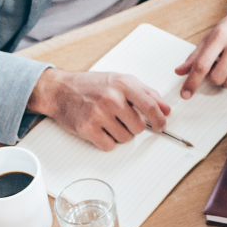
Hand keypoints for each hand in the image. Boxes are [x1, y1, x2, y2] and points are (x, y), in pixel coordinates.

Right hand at [26, 68, 170, 151]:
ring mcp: (98, 114)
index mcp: (123, 85)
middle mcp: (111, 99)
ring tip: (110, 122)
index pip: (150, 107)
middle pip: (138, 126)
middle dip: (135, 127)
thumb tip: (165, 109)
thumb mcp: (122, 80)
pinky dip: (108, 141)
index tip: (161, 126)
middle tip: (125, 120)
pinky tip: (102, 130)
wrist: (60, 90)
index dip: (159, 120)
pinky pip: (108, 145)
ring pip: (125, 138)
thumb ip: (147, 93)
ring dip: (121, 134)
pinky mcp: (86, 128)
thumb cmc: (92, 85)